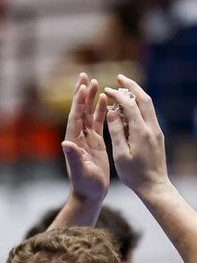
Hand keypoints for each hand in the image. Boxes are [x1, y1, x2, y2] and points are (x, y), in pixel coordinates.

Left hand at [61, 72, 109, 205]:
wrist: (90, 194)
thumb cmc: (85, 185)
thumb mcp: (80, 171)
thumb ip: (73, 157)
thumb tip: (65, 144)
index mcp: (73, 142)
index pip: (75, 118)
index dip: (78, 102)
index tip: (82, 86)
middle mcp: (77, 138)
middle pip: (79, 111)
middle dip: (81, 94)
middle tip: (84, 75)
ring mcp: (86, 139)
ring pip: (88, 114)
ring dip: (91, 98)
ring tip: (95, 81)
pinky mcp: (95, 142)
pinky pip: (98, 122)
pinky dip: (101, 110)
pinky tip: (105, 99)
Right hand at [105, 75, 168, 195]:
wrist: (154, 185)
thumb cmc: (133, 174)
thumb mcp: (121, 154)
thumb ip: (117, 131)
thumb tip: (112, 112)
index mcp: (140, 132)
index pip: (129, 105)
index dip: (118, 95)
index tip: (106, 89)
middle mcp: (151, 128)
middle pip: (143, 99)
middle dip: (131, 86)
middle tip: (119, 77)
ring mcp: (156, 130)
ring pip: (148, 105)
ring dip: (136, 94)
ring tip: (124, 88)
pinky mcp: (156, 135)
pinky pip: (148, 114)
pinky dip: (138, 105)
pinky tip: (130, 108)